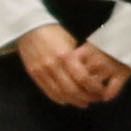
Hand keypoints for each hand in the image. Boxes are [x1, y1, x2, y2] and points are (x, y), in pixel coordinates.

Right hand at [11, 31, 126, 108]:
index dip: (94, 88)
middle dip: (86, 97)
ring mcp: (41, 71)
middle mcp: (53, 66)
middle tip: (95, 99)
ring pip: (60, 94)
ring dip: (74, 101)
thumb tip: (91, 74)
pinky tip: (68, 100)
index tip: (101, 91)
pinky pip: (48, 92)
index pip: (83, 78)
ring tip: (84, 102)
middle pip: (72, 90)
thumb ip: (79, 58)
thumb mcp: (71, 41)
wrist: (29, 27)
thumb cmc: (54, 32)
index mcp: (65, 55)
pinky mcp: (34, 74)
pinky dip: (60, 99)